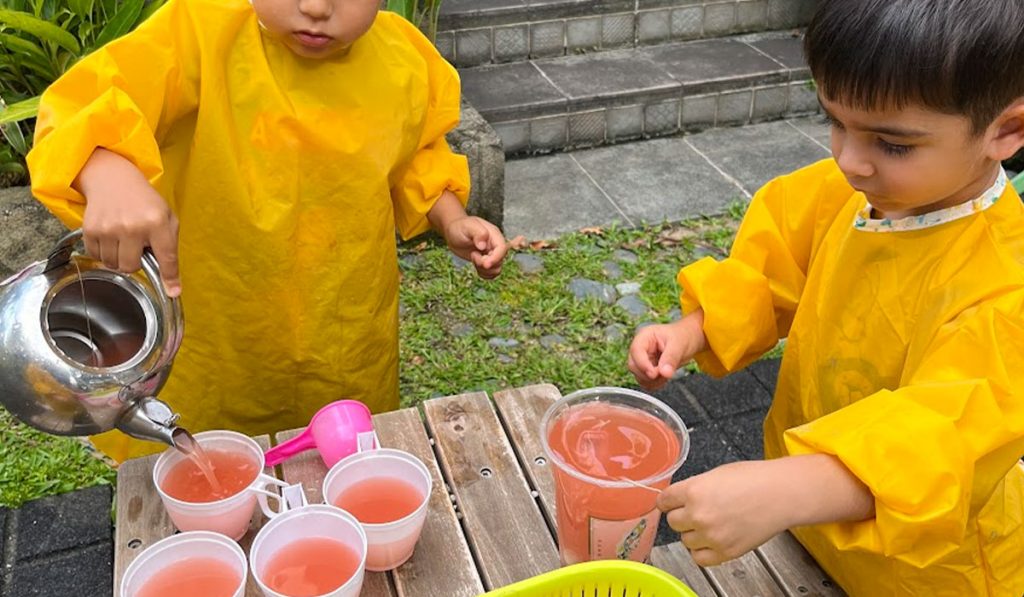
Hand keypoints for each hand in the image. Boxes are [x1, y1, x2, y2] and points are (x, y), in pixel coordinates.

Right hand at [75, 149, 180, 295]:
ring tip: (123, 239)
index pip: (166, 257)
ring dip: (118, 258)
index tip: (172, 292)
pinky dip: (103, 252)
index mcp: (157, 223)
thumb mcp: (166, 217)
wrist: (113, 179)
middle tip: (136, 247)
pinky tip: (110, 237)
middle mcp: (132, 227)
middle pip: (131, 267)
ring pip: (112, 265)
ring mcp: (109, 228)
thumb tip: (171, 282)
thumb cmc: (144, 201)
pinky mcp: (91, 229)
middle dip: (134, 262)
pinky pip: (96, 257)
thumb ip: (169, 245)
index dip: (169, 277)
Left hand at [443, 215, 506, 278]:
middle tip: (473, 255)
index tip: (485, 264)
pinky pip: (490, 273)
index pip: (502, 248)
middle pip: (500, 260)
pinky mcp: (486, 262)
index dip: (496, 258)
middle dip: (486, 264)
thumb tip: (483, 246)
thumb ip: (477, 233)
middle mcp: (495, 245)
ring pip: (496, 269)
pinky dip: (483, 273)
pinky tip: (474, 264)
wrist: (453, 232)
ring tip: (473, 257)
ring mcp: (491, 254)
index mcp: (494, 235)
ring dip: (484, 269)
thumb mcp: (467, 226)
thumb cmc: (460, 227)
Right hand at [628, 311, 706, 389]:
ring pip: (638, 376)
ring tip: (667, 373)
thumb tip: (664, 373)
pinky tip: (664, 377)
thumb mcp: (679, 344)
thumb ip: (671, 358)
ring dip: (652, 381)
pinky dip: (654, 384)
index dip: (643, 364)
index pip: (636, 351)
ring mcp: (642, 360)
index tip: (654, 374)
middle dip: (648, 374)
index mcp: (644, 336)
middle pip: (633, 365)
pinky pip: (645, 382)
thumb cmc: (682, 336)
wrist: (688, 339)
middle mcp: (640, 348)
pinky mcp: (646, 369)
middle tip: (665, 373)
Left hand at [658, 455, 874, 566]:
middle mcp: (699, 514)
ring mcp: (712, 535)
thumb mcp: (716, 474)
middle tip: (696, 512)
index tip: (669, 503)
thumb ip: (695, 488)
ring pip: (685, 540)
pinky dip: (702, 551)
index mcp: (693, 490)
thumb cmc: (755, 479)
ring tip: (711, 524)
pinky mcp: (726, 552)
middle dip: (682, 516)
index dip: (667, 501)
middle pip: (672, 522)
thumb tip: (680, 498)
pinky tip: (712, 540)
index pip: (663, 501)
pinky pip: (700, 558)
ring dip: (693, 533)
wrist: (782, 494)